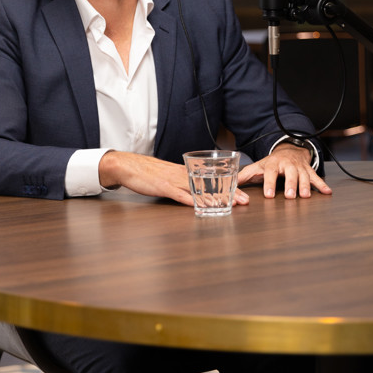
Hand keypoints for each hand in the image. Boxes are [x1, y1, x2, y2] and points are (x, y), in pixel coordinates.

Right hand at [99, 151, 249, 206]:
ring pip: (199, 190)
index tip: (241, 193)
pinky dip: (192, 201)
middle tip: (244, 200)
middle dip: (229, 193)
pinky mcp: (164, 187)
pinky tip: (201, 206)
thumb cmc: (147, 172)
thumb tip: (193, 189)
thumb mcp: (168, 175)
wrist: (129, 166)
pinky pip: (180, 195)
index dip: (227, 186)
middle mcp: (183, 175)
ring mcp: (174, 181)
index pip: (211, 179)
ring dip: (215, 198)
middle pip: (210, 184)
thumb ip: (181, 181)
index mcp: (185, 172)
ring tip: (230, 205)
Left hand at [237, 144, 331, 199]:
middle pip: (290, 174)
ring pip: (303, 176)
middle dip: (290, 184)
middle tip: (291, 196)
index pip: (270, 173)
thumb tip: (230, 186)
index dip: (269, 183)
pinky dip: (322, 185)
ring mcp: (299, 167)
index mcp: (273, 164)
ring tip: (306, 196)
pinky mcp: (308, 170)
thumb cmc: (271, 163)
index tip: (269, 195)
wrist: (289, 150)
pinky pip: (316, 177)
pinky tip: (327, 192)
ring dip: (306, 186)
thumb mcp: (257, 167)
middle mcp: (287, 164)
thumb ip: (244, 176)